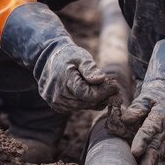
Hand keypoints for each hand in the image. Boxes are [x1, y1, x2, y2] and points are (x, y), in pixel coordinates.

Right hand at [0, 2, 117, 112]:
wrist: (49, 59)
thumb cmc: (69, 56)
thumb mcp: (81, 56)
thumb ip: (90, 68)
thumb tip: (100, 80)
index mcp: (64, 80)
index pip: (88, 94)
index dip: (103, 92)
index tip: (115, 86)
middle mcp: (57, 94)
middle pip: (86, 102)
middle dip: (101, 96)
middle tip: (113, 88)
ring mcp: (55, 102)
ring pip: (82, 107)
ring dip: (94, 100)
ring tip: (102, 90)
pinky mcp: (56, 106)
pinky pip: (75, 108)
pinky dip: (85, 102)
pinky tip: (91, 94)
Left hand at [110, 39, 164, 164]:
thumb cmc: (157, 100)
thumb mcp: (148, 97)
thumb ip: (137, 107)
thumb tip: (125, 118)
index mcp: (160, 116)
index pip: (150, 129)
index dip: (143, 141)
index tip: (135, 151)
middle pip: (156, 146)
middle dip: (150, 160)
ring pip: (159, 154)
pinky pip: (158, 156)